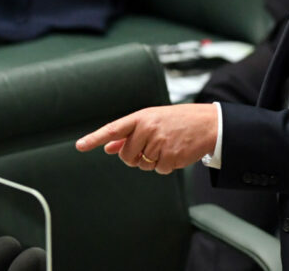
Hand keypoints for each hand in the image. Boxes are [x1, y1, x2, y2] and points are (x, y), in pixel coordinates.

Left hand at [76, 104, 217, 174]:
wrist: (209, 123)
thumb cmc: (179, 120)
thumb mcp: (154, 120)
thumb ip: (129, 134)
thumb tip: (108, 147)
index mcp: (142, 117)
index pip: (113, 129)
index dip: (95, 138)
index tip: (80, 146)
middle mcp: (149, 129)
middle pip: (127, 156)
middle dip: (135, 156)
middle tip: (152, 146)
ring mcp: (160, 143)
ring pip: (142, 165)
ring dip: (153, 161)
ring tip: (168, 145)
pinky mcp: (171, 157)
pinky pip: (158, 170)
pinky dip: (166, 165)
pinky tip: (176, 152)